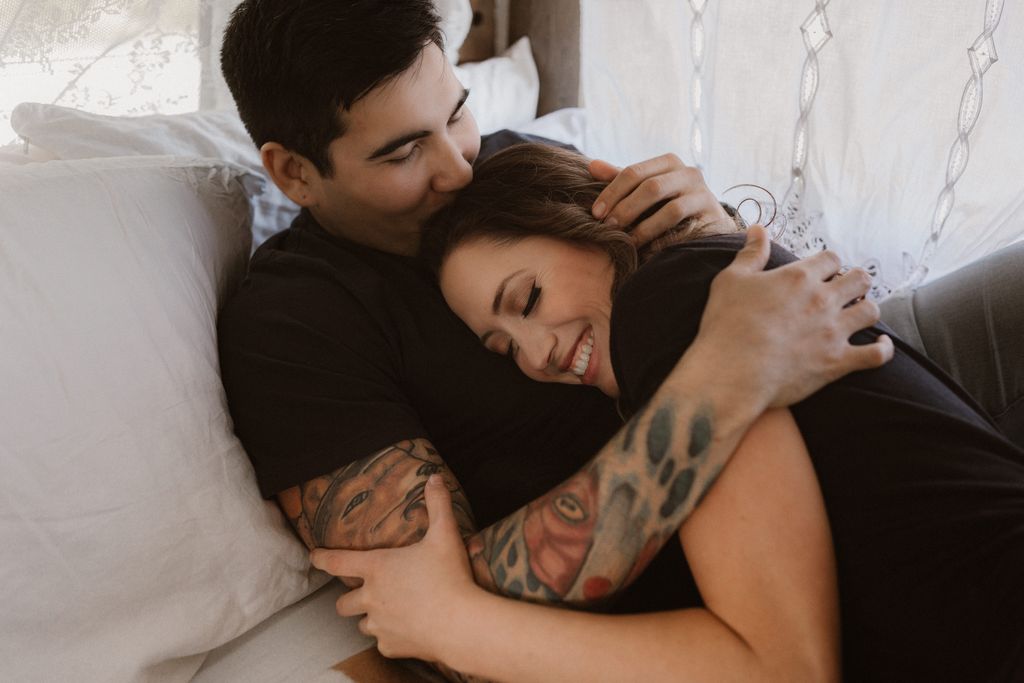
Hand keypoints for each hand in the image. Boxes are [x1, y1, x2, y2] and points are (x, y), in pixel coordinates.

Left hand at [310, 476, 479, 661]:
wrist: (461, 624)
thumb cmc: (450, 577)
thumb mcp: (445, 535)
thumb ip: (438, 505)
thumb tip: (435, 478)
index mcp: (378, 568)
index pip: (338, 562)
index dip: (321, 558)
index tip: (313, 557)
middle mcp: (371, 598)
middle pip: (343, 602)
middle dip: (348, 598)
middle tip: (361, 594)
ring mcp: (379, 625)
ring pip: (362, 624)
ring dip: (370, 618)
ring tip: (388, 612)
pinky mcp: (391, 646)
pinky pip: (383, 643)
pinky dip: (390, 638)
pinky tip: (406, 632)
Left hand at [589, 153, 729, 245]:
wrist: (709, 221)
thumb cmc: (669, 203)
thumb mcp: (645, 188)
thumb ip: (621, 179)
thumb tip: (592, 166)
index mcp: (668, 162)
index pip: (634, 172)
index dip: (612, 192)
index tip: (595, 213)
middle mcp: (688, 173)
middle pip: (651, 188)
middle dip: (626, 209)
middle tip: (608, 228)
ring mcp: (704, 194)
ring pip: (671, 210)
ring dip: (644, 228)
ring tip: (628, 242)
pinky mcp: (713, 216)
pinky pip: (686, 230)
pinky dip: (664, 241)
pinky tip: (648, 251)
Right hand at [693, 225, 893, 408]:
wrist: (731, 372)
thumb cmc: (726, 325)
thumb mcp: (730, 280)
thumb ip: (750, 254)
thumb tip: (758, 229)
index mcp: (798, 277)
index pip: (831, 258)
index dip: (828, 264)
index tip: (822, 272)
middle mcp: (822, 300)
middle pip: (859, 279)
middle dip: (855, 281)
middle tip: (845, 290)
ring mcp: (833, 332)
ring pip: (870, 311)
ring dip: (865, 310)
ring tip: (857, 313)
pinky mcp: (838, 362)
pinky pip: (877, 354)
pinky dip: (883, 349)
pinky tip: (881, 345)